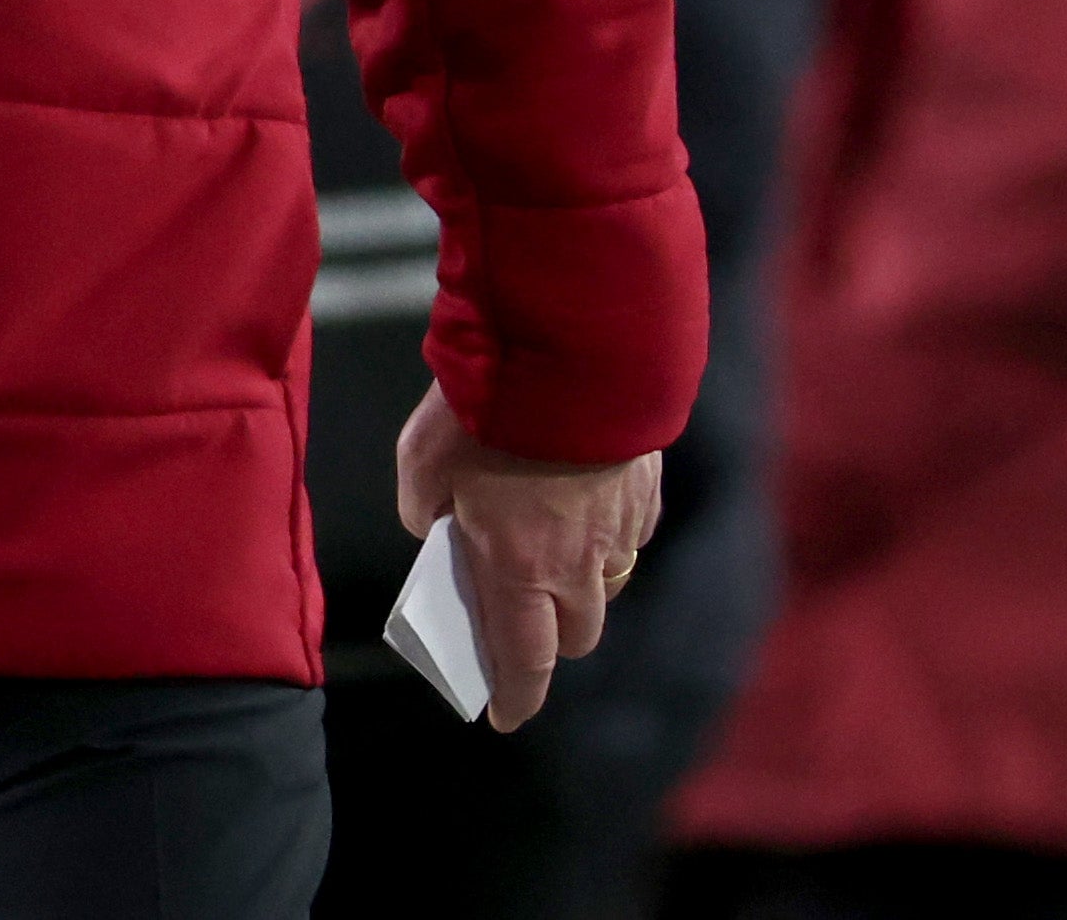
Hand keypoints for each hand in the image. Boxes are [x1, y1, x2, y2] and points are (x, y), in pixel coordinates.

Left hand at [394, 382, 663, 732]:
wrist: (565, 350)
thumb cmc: (482, 410)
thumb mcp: (421, 464)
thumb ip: (426, 510)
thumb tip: (438, 526)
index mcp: (519, 568)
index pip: (526, 661)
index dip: (516, 696)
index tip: (505, 716)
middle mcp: (579, 564)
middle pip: (577, 632)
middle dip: (551, 639)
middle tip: (524, 620)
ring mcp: (619, 528)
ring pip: (609, 586)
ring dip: (583, 589)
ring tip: (554, 562)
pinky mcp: (645, 491)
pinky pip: (631, 534)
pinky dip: (609, 536)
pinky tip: (585, 509)